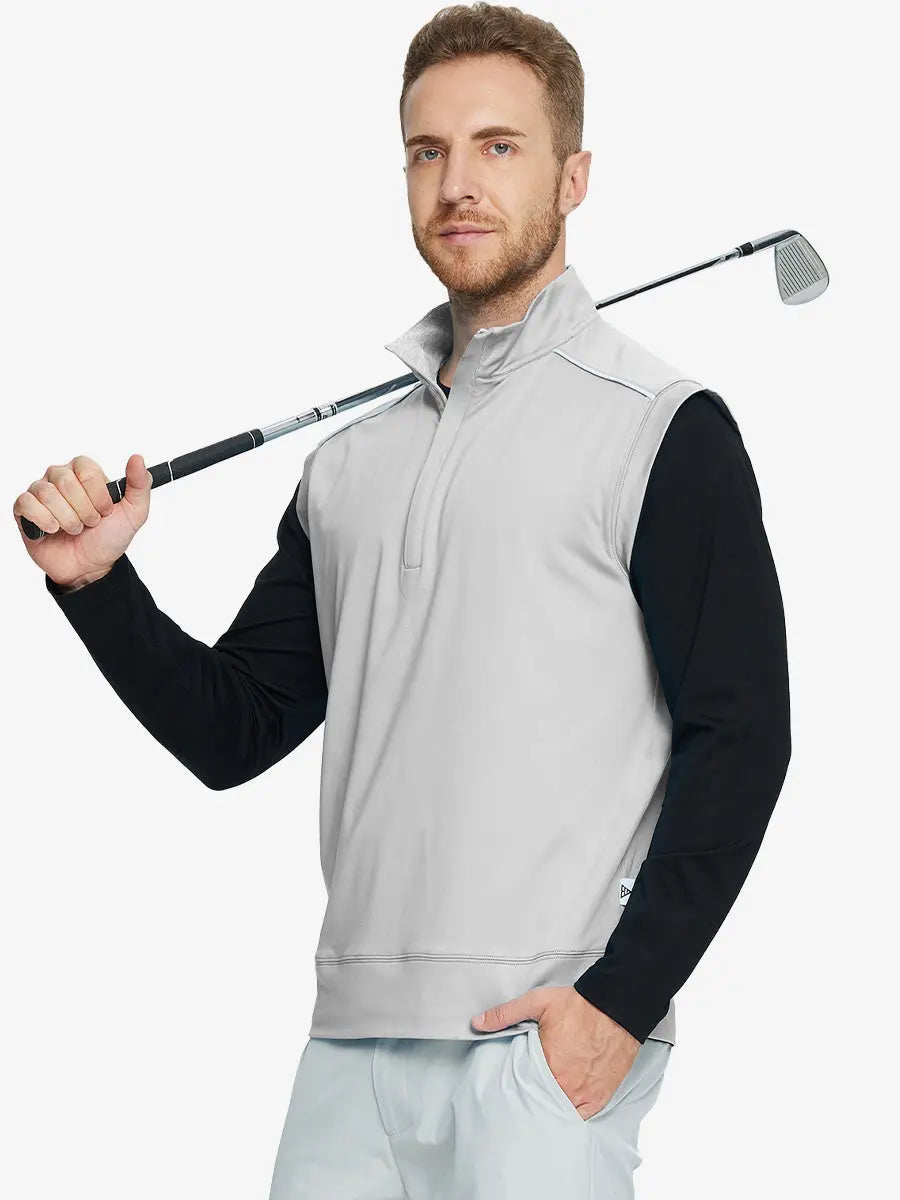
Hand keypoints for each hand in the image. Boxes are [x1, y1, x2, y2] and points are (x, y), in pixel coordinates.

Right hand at [14, 453, 151, 587]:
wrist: (91, 567)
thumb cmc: (109, 538)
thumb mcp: (134, 513)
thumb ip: (140, 484)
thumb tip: (137, 458)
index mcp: (84, 473)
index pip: (85, 468)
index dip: (97, 494)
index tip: (105, 511)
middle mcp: (60, 477)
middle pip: (65, 480)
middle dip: (83, 509)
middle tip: (90, 523)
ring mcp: (41, 493)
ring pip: (46, 493)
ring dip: (66, 519)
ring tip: (74, 529)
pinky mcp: (24, 509)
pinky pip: (26, 503)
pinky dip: (43, 520)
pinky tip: (53, 530)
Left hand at [471, 985, 640, 1119]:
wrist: (616, 1006)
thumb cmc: (578, 1005)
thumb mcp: (537, 1002)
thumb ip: (505, 1014)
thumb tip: (477, 1023)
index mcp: (547, 1065)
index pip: (522, 1088)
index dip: (514, 1090)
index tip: (509, 1089)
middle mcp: (566, 1085)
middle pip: (541, 1103)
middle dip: (531, 1101)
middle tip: (521, 1100)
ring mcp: (585, 1094)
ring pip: (560, 1113)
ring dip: (550, 1109)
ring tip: (539, 1106)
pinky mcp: (600, 1096)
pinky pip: (582, 1116)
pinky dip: (571, 1115)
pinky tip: (561, 1111)